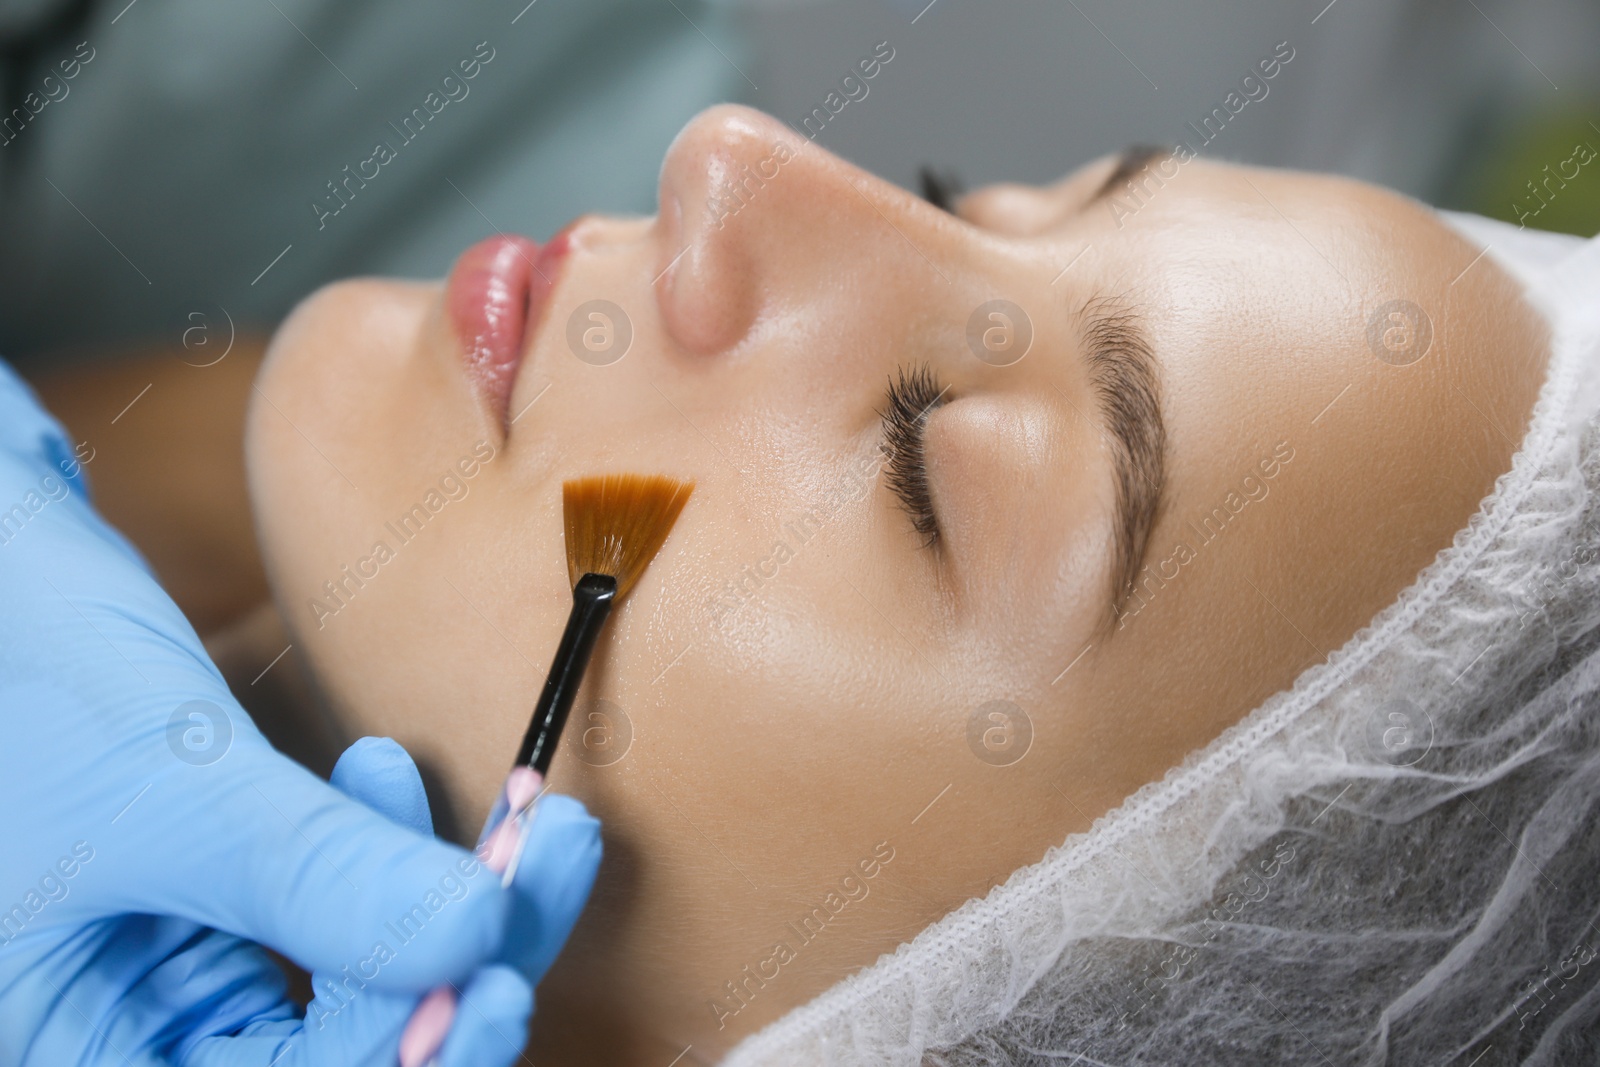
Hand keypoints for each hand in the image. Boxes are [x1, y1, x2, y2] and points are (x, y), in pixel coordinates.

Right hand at [0, 360, 594, 1063]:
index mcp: (98, 1050)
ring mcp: (195, 964)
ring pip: (368, 977)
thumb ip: (314, 876)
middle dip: (466, 962)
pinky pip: (346, 902)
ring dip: (456, 899)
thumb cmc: (23, 681)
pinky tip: (389, 775)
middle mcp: (152, 1030)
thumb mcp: (167, 793)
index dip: (412, 1058)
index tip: (503, 976)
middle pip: (355, 1050)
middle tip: (549, 853)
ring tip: (507, 807)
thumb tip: (477, 939)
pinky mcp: (238, 893)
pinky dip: (392, 848)